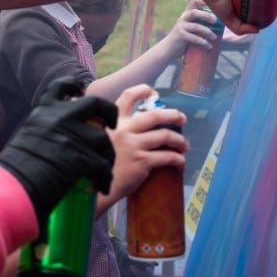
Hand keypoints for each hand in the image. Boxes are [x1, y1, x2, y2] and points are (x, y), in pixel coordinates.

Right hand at [0, 78, 117, 221]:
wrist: (11, 188)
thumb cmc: (14, 170)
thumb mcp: (27, 136)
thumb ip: (45, 130)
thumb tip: (60, 138)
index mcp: (43, 111)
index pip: (62, 86)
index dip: (74, 84)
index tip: (81, 89)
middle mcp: (59, 117)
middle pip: (96, 104)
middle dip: (109, 112)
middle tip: (112, 125)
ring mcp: (71, 136)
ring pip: (103, 139)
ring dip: (107, 155)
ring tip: (103, 171)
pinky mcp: (80, 157)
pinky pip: (102, 165)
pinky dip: (105, 177)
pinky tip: (102, 187)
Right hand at [97, 85, 188, 209]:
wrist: (92, 186)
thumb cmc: (96, 163)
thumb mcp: (99, 138)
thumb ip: (112, 130)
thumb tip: (132, 127)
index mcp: (112, 121)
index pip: (127, 97)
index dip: (142, 90)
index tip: (153, 93)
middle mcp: (123, 130)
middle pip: (154, 116)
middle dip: (172, 115)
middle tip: (181, 118)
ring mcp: (133, 145)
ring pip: (164, 136)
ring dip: (178, 140)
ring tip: (184, 145)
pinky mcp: (141, 162)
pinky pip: (166, 157)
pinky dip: (178, 159)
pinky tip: (180, 162)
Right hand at [163, 0, 221, 58]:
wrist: (168, 49)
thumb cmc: (183, 39)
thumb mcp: (190, 28)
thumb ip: (199, 24)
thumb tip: (220, 27)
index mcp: (186, 15)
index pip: (193, 2)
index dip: (203, 1)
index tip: (213, 5)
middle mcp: (183, 19)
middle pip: (194, 12)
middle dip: (206, 16)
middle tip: (215, 21)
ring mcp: (181, 27)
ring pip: (196, 26)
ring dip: (207, 32)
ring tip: (214, 37)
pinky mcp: (180, 36)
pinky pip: (194, 38)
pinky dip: (203, 42)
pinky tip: (209, 46)